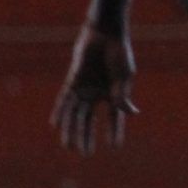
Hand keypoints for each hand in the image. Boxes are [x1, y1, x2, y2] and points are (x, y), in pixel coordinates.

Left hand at [51, 23, 137, 152]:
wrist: (106, 33)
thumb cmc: (119, 53)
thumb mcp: (125, 77)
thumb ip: (123, 96)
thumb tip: (130, 114)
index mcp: (112, 94)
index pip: (113, 118)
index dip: (114, 132)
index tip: (115, 147)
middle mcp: (96, 94)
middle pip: (88, 121)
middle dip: (85, 137)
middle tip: (84, 154)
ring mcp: (83, 88)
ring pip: (75, 114)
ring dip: (72, 130)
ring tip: (69, 146)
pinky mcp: (73, 80)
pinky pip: (64, 99)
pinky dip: (60, 112)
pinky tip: (56, 124)